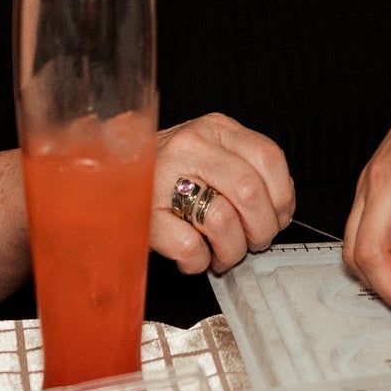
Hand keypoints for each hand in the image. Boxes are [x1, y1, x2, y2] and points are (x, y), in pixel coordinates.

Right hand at [149, 113, 294, 275]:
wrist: (107, 179)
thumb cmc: (168, 174)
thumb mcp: (210, 153)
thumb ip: (244, 167)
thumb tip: (280, 207)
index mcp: (214, 129)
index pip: (269, 157)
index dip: (282, 197)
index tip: (278, 217)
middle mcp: (190, 146)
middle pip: (250, 192)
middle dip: (261, 229)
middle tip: (253, 242)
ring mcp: (163, 177)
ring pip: (223, 220)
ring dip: (232, 250)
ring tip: (223, 253)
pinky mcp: (144, 214)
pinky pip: (189, 247)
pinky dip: (199, 261)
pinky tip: (194, 256)